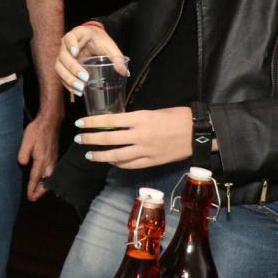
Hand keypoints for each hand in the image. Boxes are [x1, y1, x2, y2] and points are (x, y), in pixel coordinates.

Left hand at [18, 114, 59, 200]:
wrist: (50, 122)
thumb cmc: (37, 130)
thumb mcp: (27, 140)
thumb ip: (23, 153)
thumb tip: (22, 164)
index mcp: (42, 159)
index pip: (36, 177)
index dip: (32, 188)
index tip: (30, 196)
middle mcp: (50, 162)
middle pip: (47, 182)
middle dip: (40, 192)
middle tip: (34, 199)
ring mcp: (54, 160)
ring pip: (51, 178)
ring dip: (45, 187)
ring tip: (39, 193)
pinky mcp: (55, 157)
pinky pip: (53, 172)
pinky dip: (49, 180)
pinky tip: (46, 180)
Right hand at [56, 23, 125, 96]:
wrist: (94, 40)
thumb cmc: (100, 41)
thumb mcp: (109, 46)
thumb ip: (116, 57)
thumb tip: (124, 72)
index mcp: (77, 35)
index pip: (69, 38)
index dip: (70, 45)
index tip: (76, 52)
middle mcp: (66, 45)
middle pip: (63, 57)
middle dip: (72, 68)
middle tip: (85, 77)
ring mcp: (63, 56)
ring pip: (59, 68)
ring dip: (68, 79)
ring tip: (80, 88)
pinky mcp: (64, 66)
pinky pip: (61, 76)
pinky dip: (68, 84)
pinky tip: (77, 91)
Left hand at [73, 107, 192, 168]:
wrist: (199, 133)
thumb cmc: (177, 117)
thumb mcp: (153, 112)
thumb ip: (134, 119)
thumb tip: (116, 123)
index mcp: (140, 118)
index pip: (109, 120)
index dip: (91, 122)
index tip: (79, 124)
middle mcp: (140, 135)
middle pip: (108, 139)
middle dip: (90, 139)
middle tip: (79, 139)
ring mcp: (146, 150)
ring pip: (116, 155)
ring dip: (100, 155)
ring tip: (89, 154)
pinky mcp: (152, 162)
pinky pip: (130, 165)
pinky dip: (118, 164)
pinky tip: (111, 162)